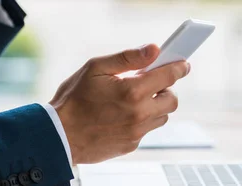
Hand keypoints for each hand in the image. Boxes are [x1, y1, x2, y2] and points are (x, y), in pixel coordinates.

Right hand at [49, 44, 189, 164]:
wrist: (58, 135)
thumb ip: (128, 58)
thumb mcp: (96, 68)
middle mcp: (139, 114)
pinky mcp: (131, 144)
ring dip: (154, 106)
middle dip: (165, 89)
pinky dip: (141, 120)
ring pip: (161, 116)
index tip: (183, 64)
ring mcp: (136, 132)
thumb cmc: (74, 100)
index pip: (169, 76)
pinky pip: (146, 129)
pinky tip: (122, 115)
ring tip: (133, 100)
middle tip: (150, 83)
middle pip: (172, 99)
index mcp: (132, 91)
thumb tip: (153, 50)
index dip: (179, 67)